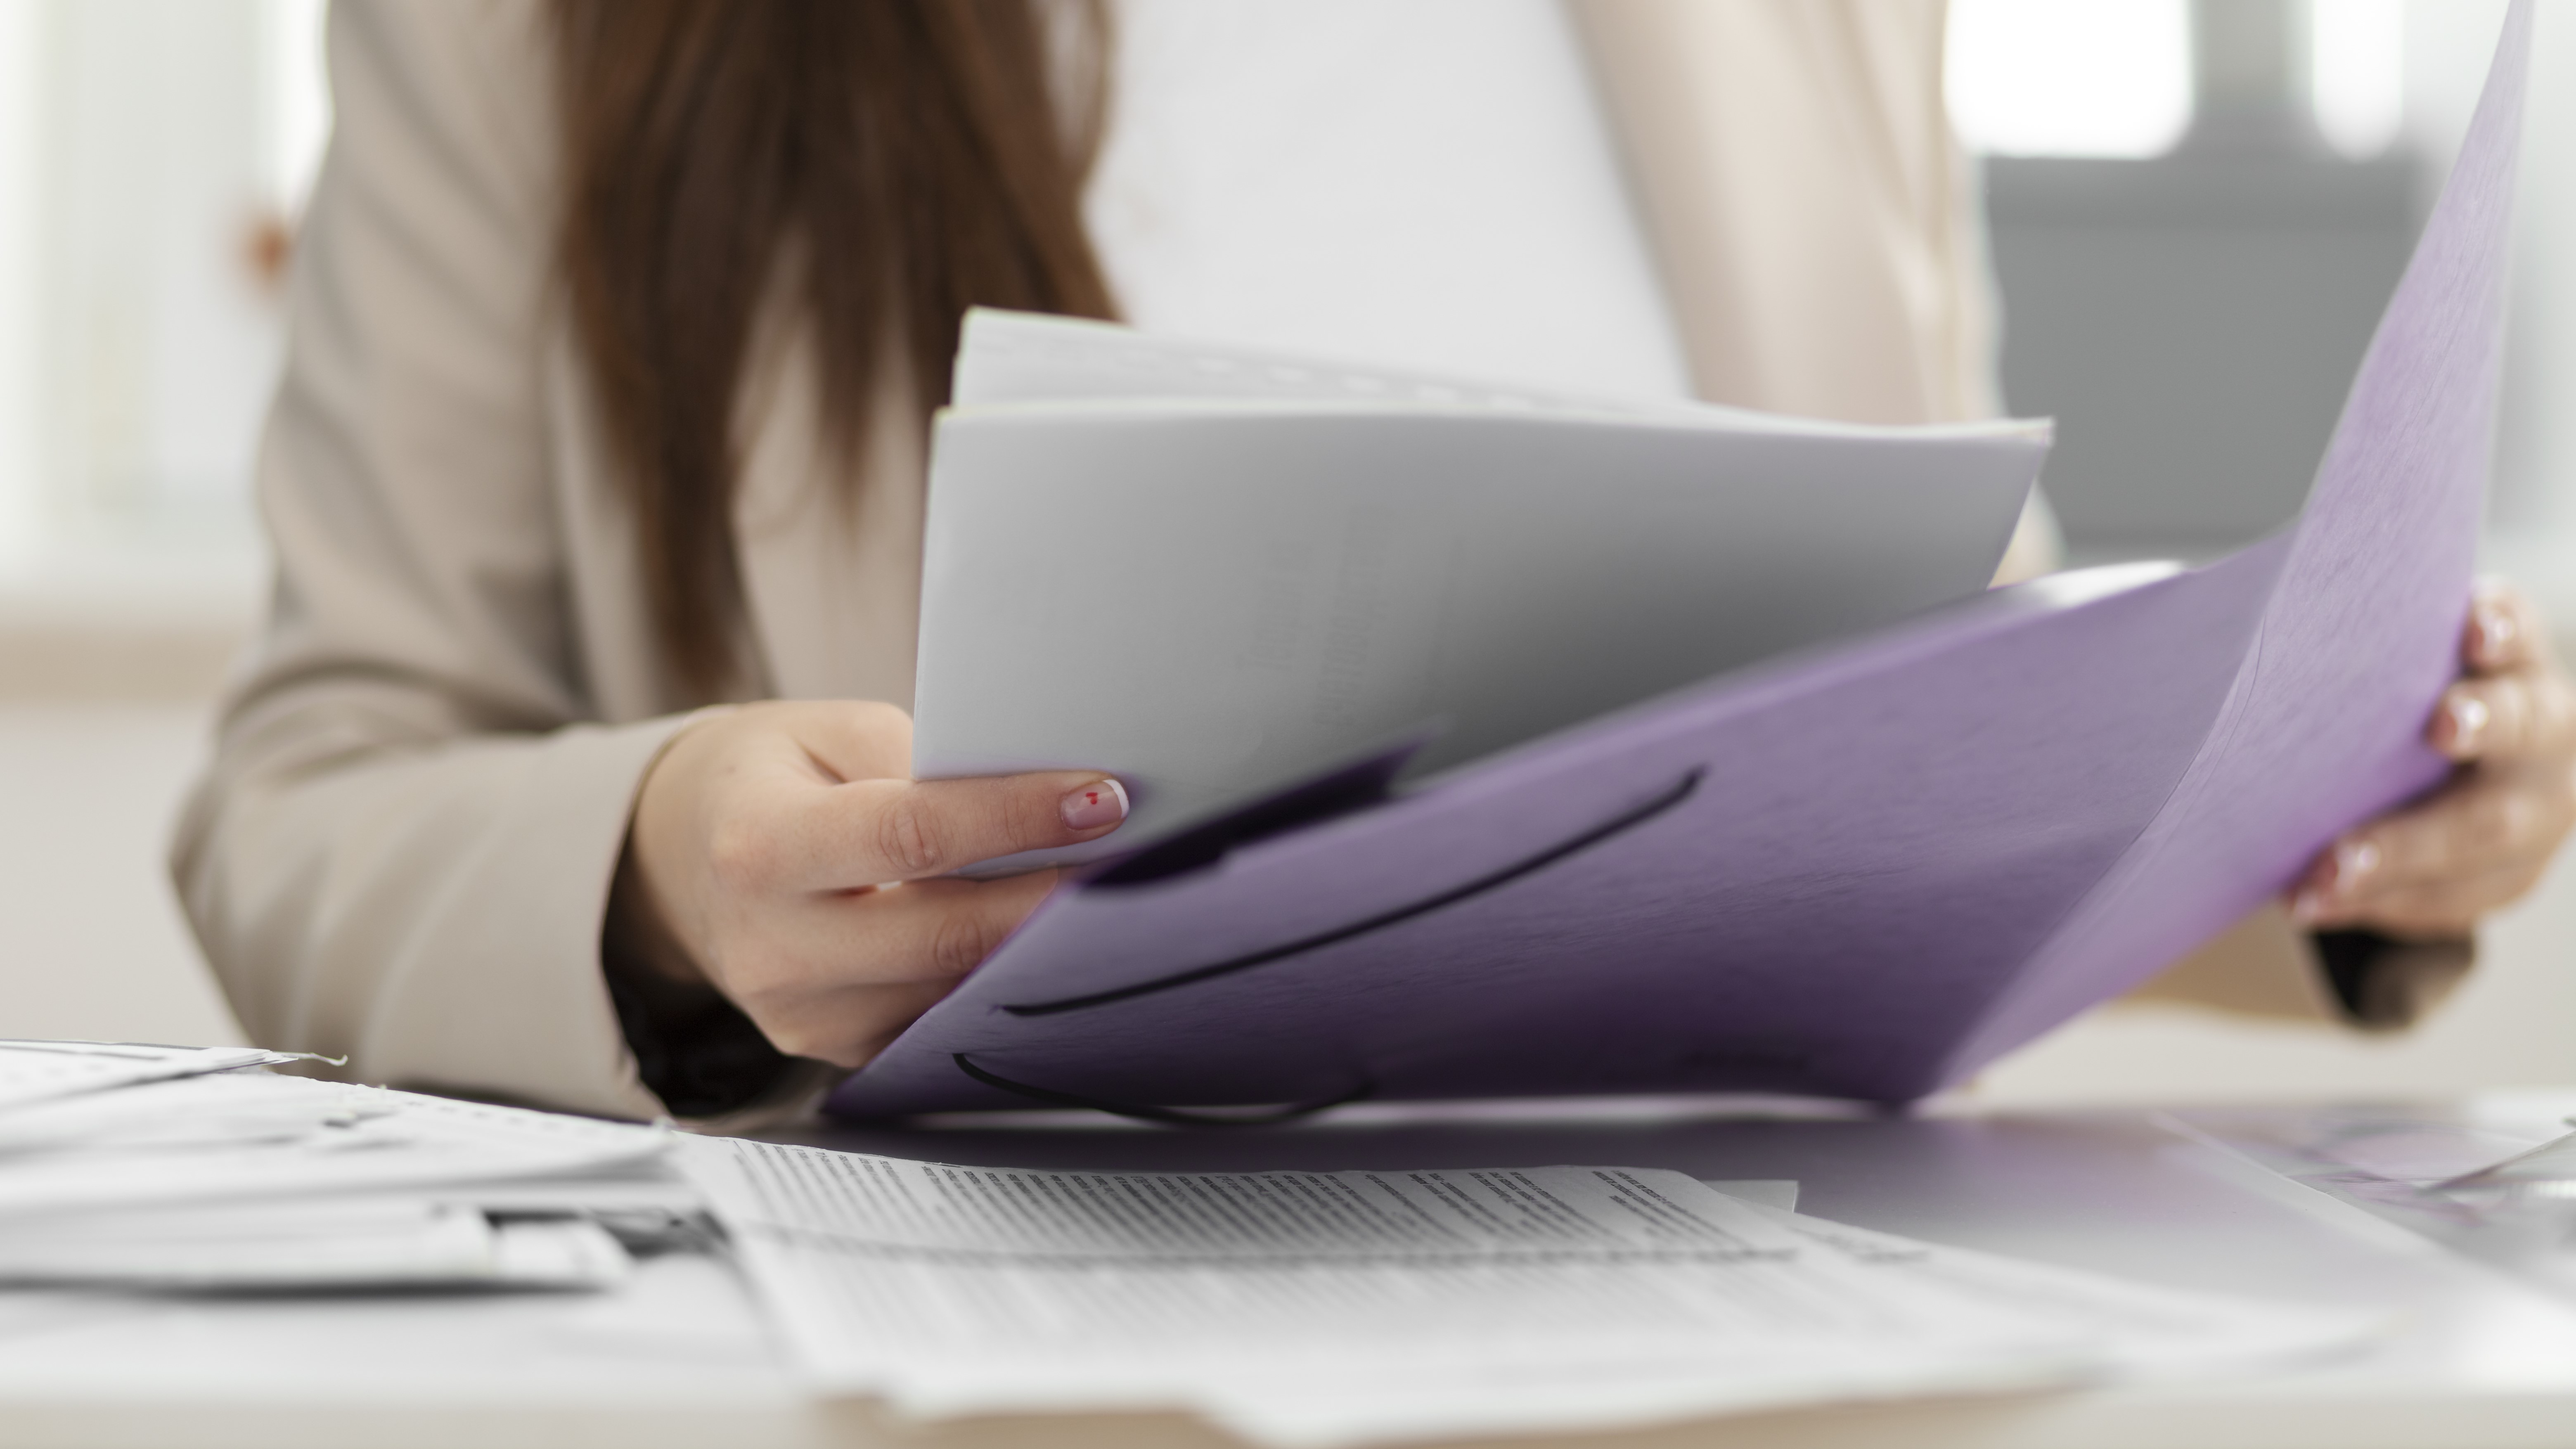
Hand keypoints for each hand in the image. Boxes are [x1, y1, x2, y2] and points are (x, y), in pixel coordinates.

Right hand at [616, 701, 1127, 1067]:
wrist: (682, 860)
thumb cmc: (768, 780)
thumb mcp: (827, 733)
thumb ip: (922, 762)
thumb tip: (1039, 797)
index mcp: (761, 848)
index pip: (911, 837)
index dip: (1016, 820)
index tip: (1102, 799)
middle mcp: (774, 947)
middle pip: (946, 934)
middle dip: (1053, 899)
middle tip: (1139, 859)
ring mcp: (803, 1016)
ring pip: (953, 989)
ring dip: (1038, 948)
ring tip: (1110, 896)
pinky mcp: (835, 1051)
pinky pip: (937, 1021)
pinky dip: (997, 981)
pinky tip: (1047, 943)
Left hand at [2292, 579, 2575, 936]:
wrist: (2458, 780)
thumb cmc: (2391, 704)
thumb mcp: (2388, 668)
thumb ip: (2352, 652)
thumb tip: (2222, 621)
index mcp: (2512, 662)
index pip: (2514, 631)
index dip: (2499, 627)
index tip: (2472, 632)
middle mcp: (2541, 728)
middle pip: (2520, 729)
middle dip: (2478, 730)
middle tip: (2439, 728)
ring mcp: (2537, 807)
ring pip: (2486, 833)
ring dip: (2402, 853)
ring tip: (2326, 875)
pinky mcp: (2509, 875)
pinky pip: (2452, 898)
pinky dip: (2380, 903)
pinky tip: (2316, 905)